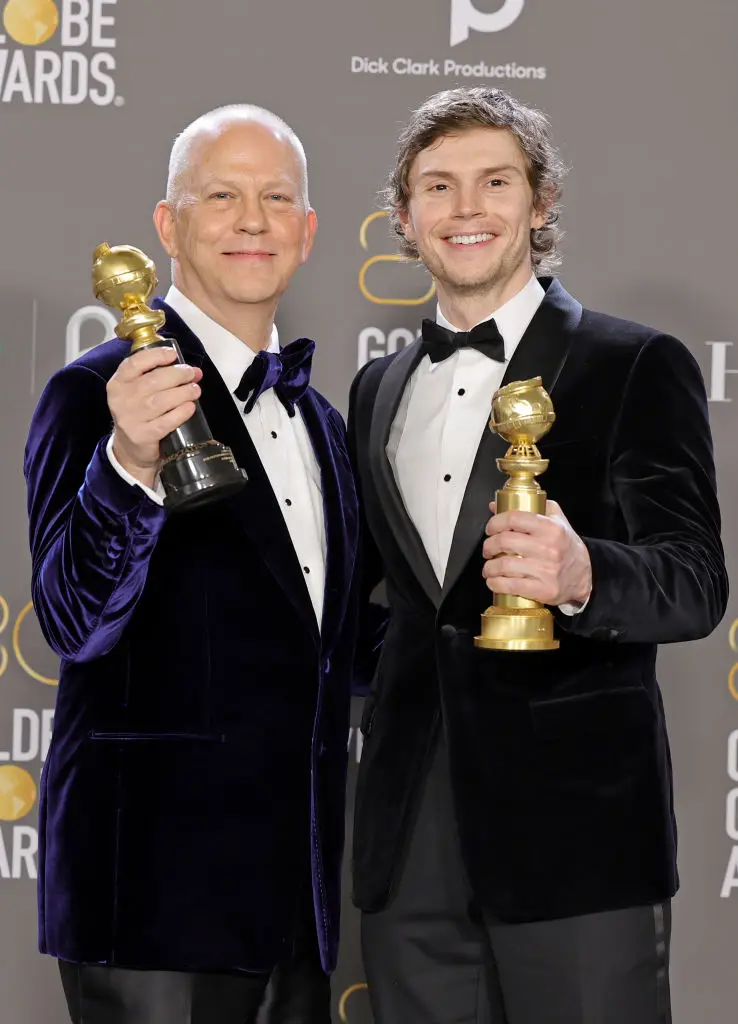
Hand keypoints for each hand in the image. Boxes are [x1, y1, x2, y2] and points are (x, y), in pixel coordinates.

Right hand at [107, 346, 201, 488]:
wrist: (130, 449)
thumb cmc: (138, 414)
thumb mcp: (138, 393)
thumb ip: (158, 378)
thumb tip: (192, 370)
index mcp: (118, 384)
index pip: (135, 363)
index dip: (156, 356)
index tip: (173, 355)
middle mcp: (121, 400)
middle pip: (153, 380)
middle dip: (177, 374)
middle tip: (191, 374)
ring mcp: (130, 419)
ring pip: (162, 400)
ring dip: (183, 392)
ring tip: (195, 390)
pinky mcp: (142, 435)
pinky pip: (166, 421)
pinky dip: (181, 412)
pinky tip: (190, 407)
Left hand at [482, 500, 591, 606]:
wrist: (585, 576)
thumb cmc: (567, 547)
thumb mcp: (557, 521)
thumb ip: (532, 508)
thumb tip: (497, 506)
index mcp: (550, 528)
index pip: (514, 518)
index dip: (495, 522)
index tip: (490, 529)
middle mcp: (548, 548)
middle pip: (504, 541)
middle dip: (488, 545)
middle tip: (488, 549)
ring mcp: (546, 570)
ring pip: (503, 565)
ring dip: (489, 567)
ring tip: (489, 568)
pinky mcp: (543, 590)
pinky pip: (510, 586)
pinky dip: (495, 584)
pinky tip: (494, 581)